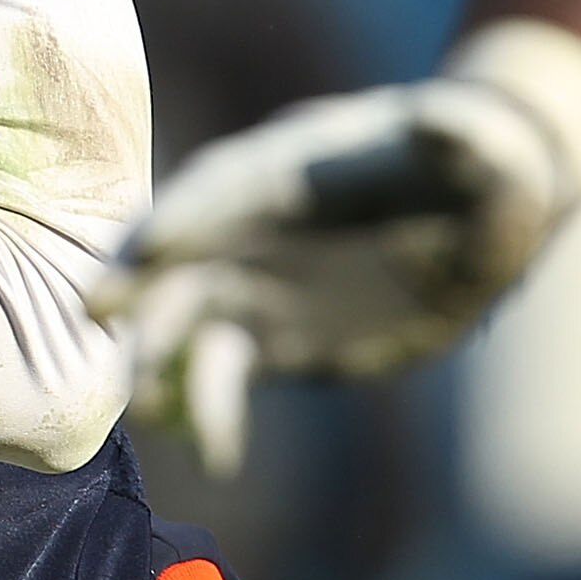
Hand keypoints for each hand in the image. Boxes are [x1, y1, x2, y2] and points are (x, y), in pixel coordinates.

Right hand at [90, 76, 571, 475]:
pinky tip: (219, 457)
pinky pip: (221, 374)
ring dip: (156, 357)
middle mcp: (249, 226)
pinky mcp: (270, 338)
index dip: (190, 214)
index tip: (152, 244)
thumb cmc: (478, 164)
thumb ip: (457, 138)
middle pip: (178, 254)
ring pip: (182, 320)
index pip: (224, 188)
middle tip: (97, 309)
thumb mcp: (483, 148)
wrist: (478, 212)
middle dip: (137, 280)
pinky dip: (211, 412)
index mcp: (286, 168)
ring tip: (146, 403)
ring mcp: (252, 283)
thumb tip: (439, 121)